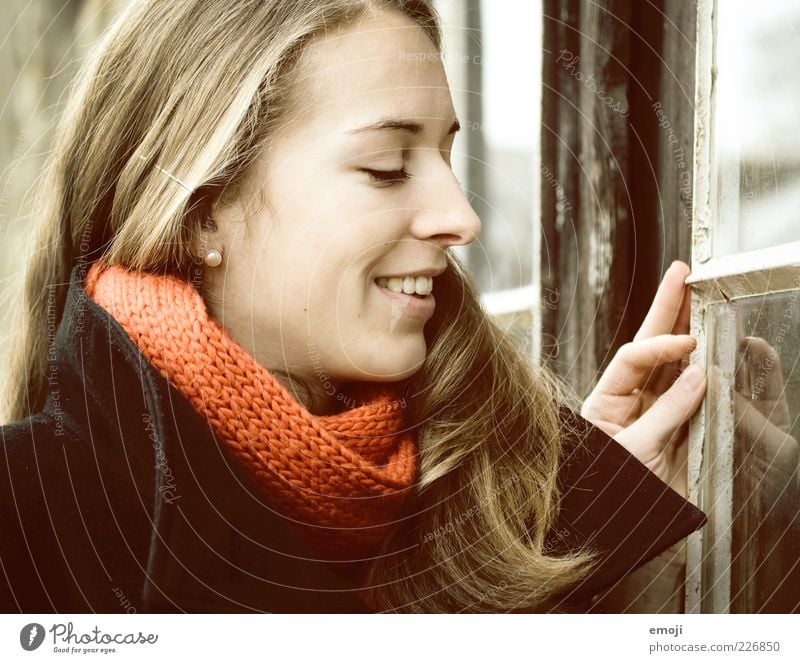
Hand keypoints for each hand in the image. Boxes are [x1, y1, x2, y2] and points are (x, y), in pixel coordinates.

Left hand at [580, 261, 706, 496]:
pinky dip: (707, 372)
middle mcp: (630, 402)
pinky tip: (716, 347)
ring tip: (700, 297)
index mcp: (606, 403)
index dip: (659, 344)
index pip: (633, 358)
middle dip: (666, 310)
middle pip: (650, 348)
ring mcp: (655, 415)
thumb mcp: (634, 451)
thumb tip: (700, 374)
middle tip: (681, 273)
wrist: (616, 533)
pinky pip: (694, 396)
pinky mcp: (679, 433)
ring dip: (688, 332)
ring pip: (675, 366)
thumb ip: (667, 413)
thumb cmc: (608, 494)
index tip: (688, 343)